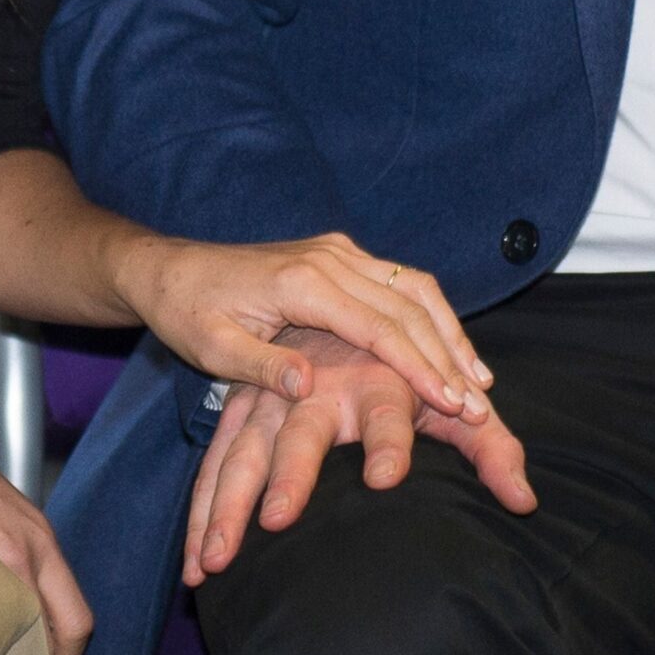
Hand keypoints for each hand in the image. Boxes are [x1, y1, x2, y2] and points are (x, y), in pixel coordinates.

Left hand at [112, 229, 496, 422]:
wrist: (172, 269)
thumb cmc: (189, 313)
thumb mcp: (212, 348)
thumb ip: (261, 367)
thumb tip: (306, 386)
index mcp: (303, 282)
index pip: (378, 327)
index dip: (419, 366)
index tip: (453, 403)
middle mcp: (330, 257)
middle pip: (407, 306)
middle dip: (449, 355)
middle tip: (481, 403)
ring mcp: (338, 251)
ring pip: (413, 287)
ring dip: (449, 333)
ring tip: (480, 381)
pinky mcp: (340, 255)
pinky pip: (400, 282)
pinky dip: (431, 315)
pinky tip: (450, 347)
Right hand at [181, 327, 534, 585]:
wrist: (344, 321)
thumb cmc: (408, 380)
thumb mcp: (452, 406)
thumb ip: (491, 448)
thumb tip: (525, 500)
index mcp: (380, 381)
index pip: (388, 413)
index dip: (391, 443)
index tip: (388, 479)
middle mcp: (322, 386)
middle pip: (303, 433)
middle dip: (290, 475)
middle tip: (279, 520)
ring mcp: (274, 398)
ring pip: (245, 451)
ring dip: (227, 506)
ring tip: (214, 562)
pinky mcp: (241, 410)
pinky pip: (216, 463)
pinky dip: (202, 510)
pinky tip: (196, 563)